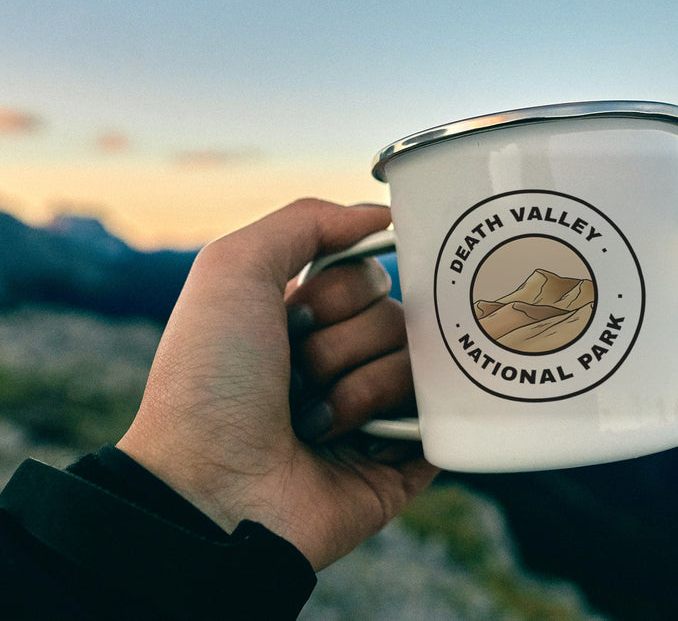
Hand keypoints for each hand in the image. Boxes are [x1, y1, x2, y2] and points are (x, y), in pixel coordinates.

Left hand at [117, 199, 437, 569]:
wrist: (210, 490)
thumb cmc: (210, 380)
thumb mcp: (233, 267)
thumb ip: (307, 219)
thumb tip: (385, 213)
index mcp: (308, 319)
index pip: (371, 275)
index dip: (339, 291)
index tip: (293, 316)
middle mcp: (344, 360)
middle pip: (400, 315)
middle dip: (344, 342)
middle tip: (297, 376)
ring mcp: (376, 412)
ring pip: (421, 363)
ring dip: (358, 389)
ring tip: (312, 423)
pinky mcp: (403, 461)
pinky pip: (442, 418)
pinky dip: (398, 424)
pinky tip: (359, 443)